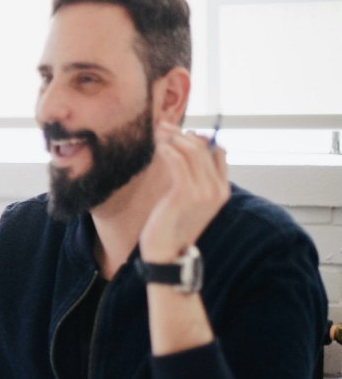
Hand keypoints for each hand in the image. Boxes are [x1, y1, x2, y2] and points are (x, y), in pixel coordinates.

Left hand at [139, 120, 229, 261]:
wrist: (165, 253)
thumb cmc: (171, 226)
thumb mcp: (186, 200)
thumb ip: (191, 178)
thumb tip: (185, 150)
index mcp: (221, 190)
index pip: (217, 152)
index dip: (199, 138)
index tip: (179, 133)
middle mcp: (217, 189)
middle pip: (204, 148)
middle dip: (181, 133)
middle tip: (162, 126)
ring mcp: (203, 192)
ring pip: (191, 151)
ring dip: (172, 137)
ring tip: (157, 132)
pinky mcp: (185, 193)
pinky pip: (178, 161)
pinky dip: (167, 149)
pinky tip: (158, 146)